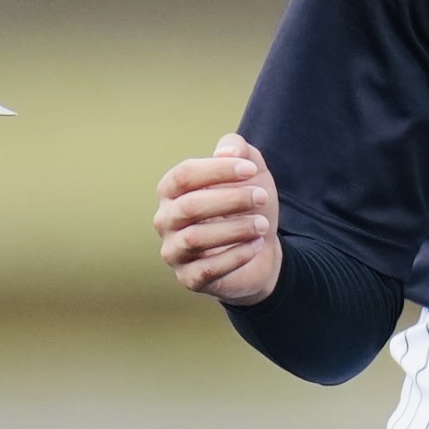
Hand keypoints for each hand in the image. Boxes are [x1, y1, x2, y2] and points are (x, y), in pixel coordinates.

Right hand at [154, 132, 281, 303]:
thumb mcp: (249, 171)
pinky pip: (207, 268)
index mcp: (171, 192)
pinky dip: (236, 255)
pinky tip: (256, 245)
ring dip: (235, 229)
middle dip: (230, 200)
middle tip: (262, 197)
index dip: (217, 170)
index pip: (183, 175)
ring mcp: (174, 252)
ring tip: (262, 224)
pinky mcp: (189, 279)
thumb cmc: (246, 206)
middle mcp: (165, 221)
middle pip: (189, 206)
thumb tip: (226, 152)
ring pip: (196, 238)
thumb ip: (238, 150)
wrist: (261, 249)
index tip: (250, 170)